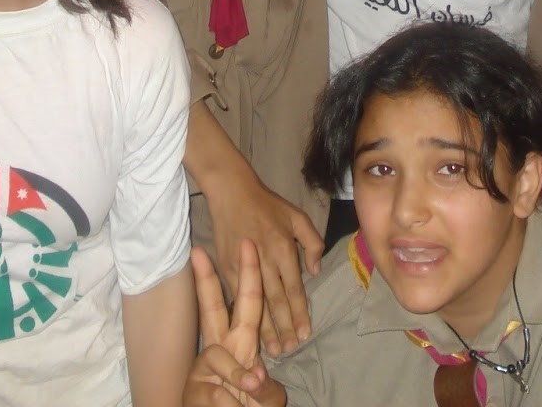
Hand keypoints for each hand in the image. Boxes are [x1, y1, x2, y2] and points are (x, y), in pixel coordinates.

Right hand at [186, 243, 287, 406]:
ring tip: (251, 393)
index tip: (247, 245)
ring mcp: (203, 369)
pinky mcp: (194, 390)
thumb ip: (268, 388)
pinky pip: (217, 391)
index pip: (246, 305)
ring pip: (217, 356)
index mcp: (240, 346)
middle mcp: (220, 351)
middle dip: (206, 280)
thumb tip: (253, 377)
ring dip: (237, 377)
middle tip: (197, 251)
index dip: (248, 275)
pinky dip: (231, 403)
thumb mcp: (267, 399)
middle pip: (211, 309)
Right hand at [208, 168, 324, 355]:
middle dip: (284, 327)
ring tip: (273, 349)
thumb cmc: (266, 204)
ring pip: (256, 303)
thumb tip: (315, 270)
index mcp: (282, 248)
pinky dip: (244, 314)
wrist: (230, 192)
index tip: (305, 333)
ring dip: (265, 328)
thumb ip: (312, 242)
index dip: (299, 313)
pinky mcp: (225, 267)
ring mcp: (242, 265)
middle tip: (291, 349)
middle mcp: (264, 260)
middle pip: (276, 301)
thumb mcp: (296, 216)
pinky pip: (237, 296)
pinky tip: (248, 330)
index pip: (293, 288)